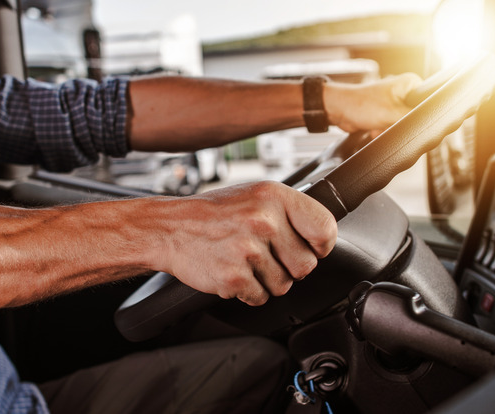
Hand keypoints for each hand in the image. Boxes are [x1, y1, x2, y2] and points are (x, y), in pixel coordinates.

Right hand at [152, 181, 336, 305]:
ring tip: (246, 262)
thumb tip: (322, 237)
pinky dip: (249, 291)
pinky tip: (234, 272)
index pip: (324, 228)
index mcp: (274, 196)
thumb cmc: (216, 213)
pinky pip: (260, 297)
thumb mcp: (257, 196)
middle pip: (306, 265)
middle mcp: (264, 220)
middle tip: (267, 256)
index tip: (312, 248)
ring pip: (284, 285)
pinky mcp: (233, 276)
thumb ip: (290, 212)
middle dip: (290, 267)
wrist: (170, 227)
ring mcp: (248, 249)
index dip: (321, 244)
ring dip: (267, 280)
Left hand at [325, 73, 421, 135]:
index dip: (422, 113)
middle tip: (391, 123)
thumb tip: (428, 123)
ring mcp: (394, 101)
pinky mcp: (386, 111)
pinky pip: (393, 125)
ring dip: (391, 128)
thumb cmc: (360, 105)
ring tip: (380, 125)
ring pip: (403, 122)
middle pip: (415, 114)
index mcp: (409, 83)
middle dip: (401, 123)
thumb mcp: (392, 114)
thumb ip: (413, 118)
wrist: (338, 110)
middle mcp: (403, 90)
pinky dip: (385, 129)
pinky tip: (374, 128)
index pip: (428, 100)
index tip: (410, 120)